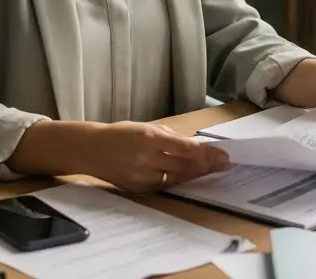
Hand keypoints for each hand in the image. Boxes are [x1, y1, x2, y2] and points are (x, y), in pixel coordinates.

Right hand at [82, 121, 229, 192]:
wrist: (90, 150)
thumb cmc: (120, 134)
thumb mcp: (145, 126)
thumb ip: (171, 136)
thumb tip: (195, 145)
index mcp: (149, 138)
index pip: (185, 148)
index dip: (206, 153)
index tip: (223, 154)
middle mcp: (146, 158)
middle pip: (184, 165)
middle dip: (207, 165)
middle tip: (224, 164)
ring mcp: (142, 176)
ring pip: (177, 178)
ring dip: (196, 174)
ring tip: (212, 170)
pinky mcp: (138, 188)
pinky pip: (165, 186)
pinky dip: (179, 180)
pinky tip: (191, 177)